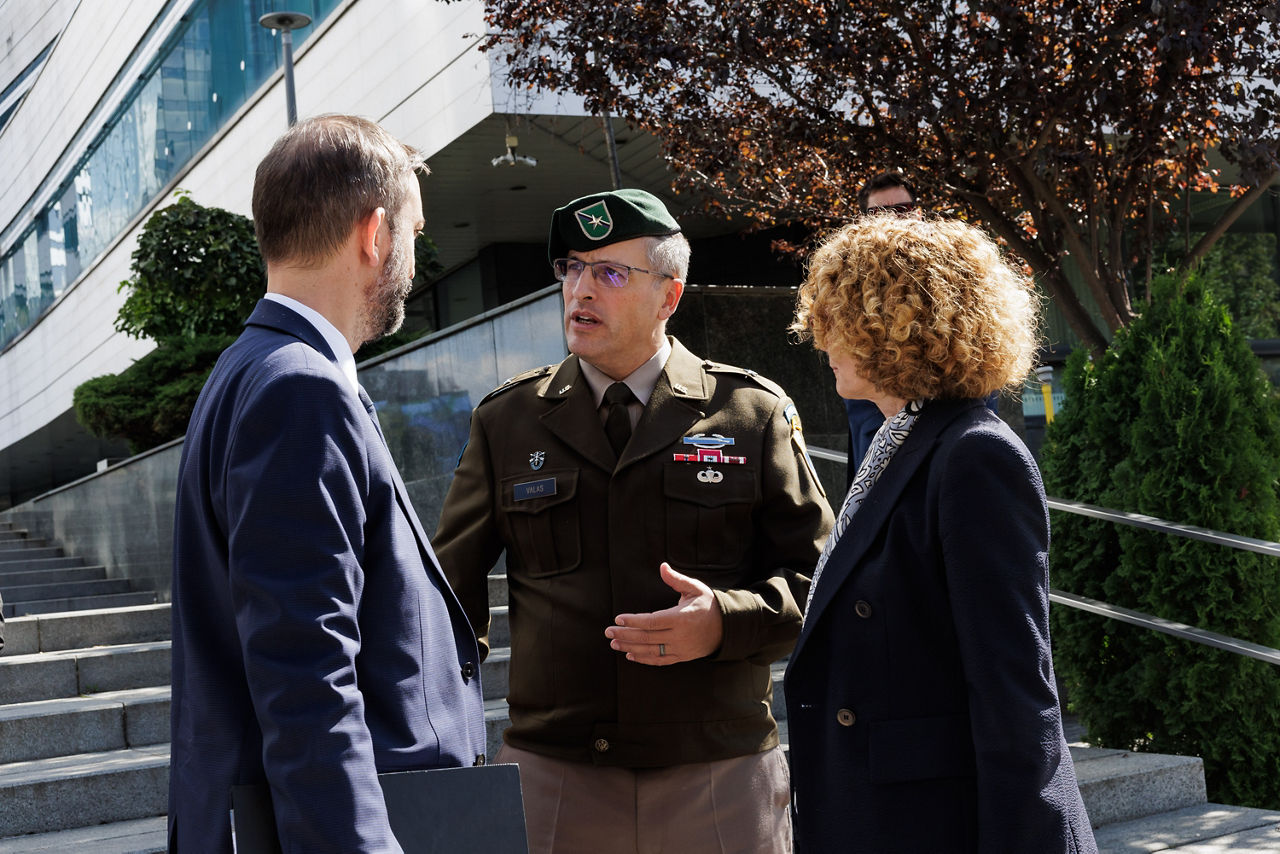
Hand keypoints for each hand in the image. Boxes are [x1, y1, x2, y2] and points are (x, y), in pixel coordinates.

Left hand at [604, 563, 723, 665]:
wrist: (727, 627)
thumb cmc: (708, 605)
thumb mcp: (695, 588)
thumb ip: (676, 579)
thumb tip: (662, 566)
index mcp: (682, 618)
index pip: (652, 621)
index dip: (634, 621)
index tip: (619, 618)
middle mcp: (680, 636)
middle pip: (647, 638)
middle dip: (625, 634)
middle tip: (608, 632)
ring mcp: (680, 648)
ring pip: (651, 651)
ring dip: (630, 647)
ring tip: (614, 643)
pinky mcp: (681, 656)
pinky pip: (659, 660)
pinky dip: (644, 659)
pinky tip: (630, 655)